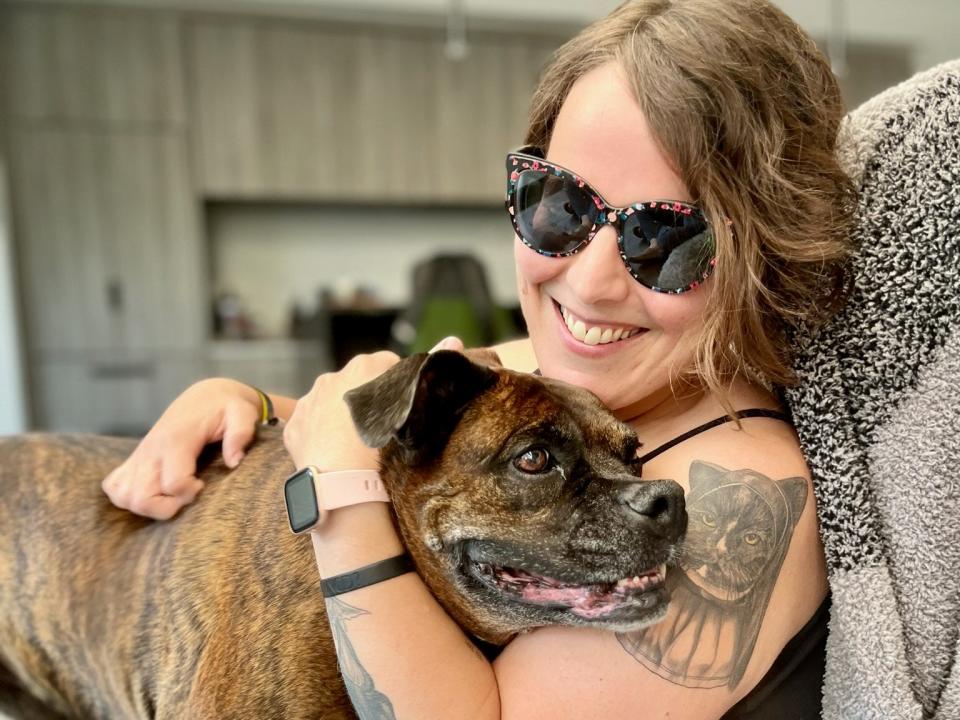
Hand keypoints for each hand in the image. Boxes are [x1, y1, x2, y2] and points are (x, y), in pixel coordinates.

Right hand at [102, 378, 262, 519]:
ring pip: (124, 497)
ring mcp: (139, 455)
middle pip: (142, 498)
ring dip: (148, 506)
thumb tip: (234, 462)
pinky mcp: (133, 459)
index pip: (173, 483)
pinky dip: (129, 497)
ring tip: (173, 495)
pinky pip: (114, 487)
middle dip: (167, 508)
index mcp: (176, 439)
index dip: (190, 493)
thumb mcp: (242, 412)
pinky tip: (155, 491)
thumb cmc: (226, 407)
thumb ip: (241, 433)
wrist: (205, 396)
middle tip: (188, 495)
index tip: (204, 485)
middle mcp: (151, 449)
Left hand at [283, 338, 463, 470]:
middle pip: (357, 384)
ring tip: (355, 446)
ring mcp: (309, 401)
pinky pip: (309, 425)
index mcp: (363, 366)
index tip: (402, 409)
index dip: (397, 387)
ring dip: (341, 416)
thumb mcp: (412, 403)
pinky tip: (333, 454)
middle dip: (367, 400)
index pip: (387, 366)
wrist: (346, 482)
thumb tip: (455, 340)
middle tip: (380, 431)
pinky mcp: (294, 426)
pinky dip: (319, 436)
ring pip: (330, 403)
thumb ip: (432, 364)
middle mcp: (332, 377)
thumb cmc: (386, 443)